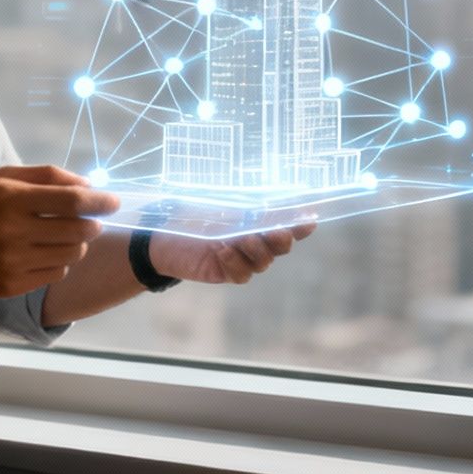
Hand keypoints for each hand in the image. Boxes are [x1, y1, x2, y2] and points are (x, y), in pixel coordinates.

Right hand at [0, 165, 119, 297]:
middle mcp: (13, 231)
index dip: (101, 202)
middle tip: (89, 220)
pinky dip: (58, 263)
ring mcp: (12, 262)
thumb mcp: (1, 178)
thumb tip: (89, 186)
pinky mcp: (11, 286)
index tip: (113, 202)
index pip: (73, 202)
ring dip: (76, 244)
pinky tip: (41, 253)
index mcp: (12, 199)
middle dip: (92, 224)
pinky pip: (54, 275)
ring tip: (62, 236)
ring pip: (71, 255)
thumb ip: (46, 176)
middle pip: (78, 230)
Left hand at [147, 221, 316, 284]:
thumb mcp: (217, 204)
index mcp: (259, 220)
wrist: (163, 233)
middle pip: (282, 246)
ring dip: (255, 249)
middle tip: (274, 231)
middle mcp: (257, 241)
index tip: (309, 218)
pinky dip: (235, 262)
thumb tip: (265, 199)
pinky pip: (242, 274)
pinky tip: (222, 250)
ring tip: (239, 238)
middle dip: (280, 238)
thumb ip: (242, 204)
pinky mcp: (228, 273)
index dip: (301, 223)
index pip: (288, 223)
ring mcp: (244, 259)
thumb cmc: (192, 211)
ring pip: (264, 261)